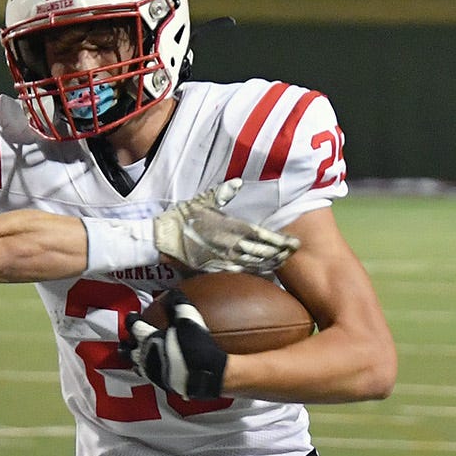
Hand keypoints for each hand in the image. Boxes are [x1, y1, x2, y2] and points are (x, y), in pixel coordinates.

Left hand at [126, 301, 228, 399]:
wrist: (205, 374)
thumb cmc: (194, 346)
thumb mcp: (188, 319)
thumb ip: (178, 305)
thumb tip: (173, 294)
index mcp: (148, 339)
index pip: (134, 327)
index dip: (132, 320)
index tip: (131, 315)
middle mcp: (146, 357)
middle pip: (128, 352)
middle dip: (125, 345)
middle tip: (125, 342)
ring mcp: (153, 373)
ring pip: (137, 367)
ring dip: (135, 361)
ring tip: (136, 358)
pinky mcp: (162, 384)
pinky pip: (151, 377)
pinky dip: (150, 371)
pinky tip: (157, 370)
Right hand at [152, 179, 299, 272]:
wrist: (162, 239)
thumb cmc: (182, 217)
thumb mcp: (202, 200)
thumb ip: (223, 193)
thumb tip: (238, 182)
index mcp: (231, 228)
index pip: (262, 236)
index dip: (279, 241)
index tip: (293, 243)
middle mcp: (230, 245)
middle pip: (262, 253)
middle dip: (279, 254)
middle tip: (293, 254)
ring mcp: (222, 259)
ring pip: (252, 264)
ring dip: (269, 264)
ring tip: (281, 262)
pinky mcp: (213, 268)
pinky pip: (238, 272)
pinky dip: (251, 273)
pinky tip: (260, 273)